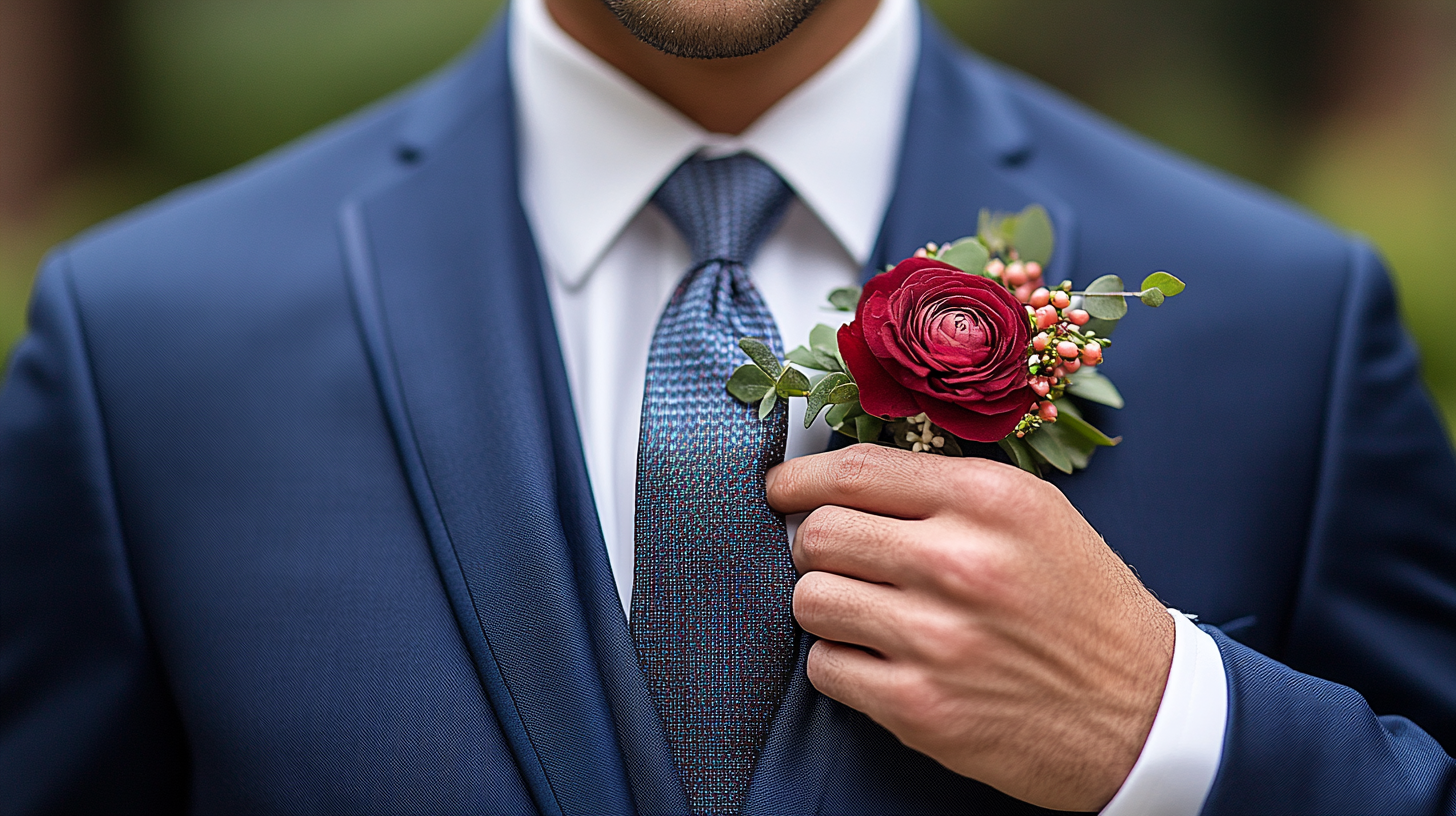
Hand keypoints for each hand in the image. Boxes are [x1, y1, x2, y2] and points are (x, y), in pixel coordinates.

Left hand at [765, 444, 1174, 811]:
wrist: (1141, 712)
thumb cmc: (1081, 606)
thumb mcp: (1035, 514)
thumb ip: (943, 489)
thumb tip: (841, 481)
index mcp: (989, 499)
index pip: (854, 470)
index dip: (800, 479)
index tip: (782, 488)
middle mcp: (960, 561)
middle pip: (819, 533)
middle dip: (814, 545)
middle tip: (838, 560)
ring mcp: (936, 637)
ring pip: (810, 599)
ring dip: (825, 604)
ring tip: (865, 611)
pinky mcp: (919, 705)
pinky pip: (825, 666)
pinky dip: (840, 662)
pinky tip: (882, 659)